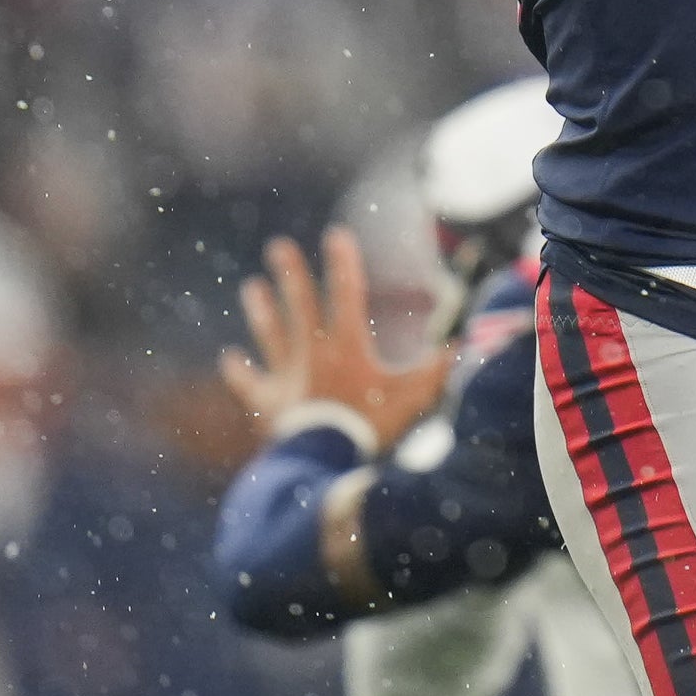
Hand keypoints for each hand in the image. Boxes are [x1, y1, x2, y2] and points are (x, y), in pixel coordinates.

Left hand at [217, 227, 456, 449]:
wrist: (321, 461)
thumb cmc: (368, 426)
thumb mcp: (410, 398)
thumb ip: (436, 370)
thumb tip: (464, 346)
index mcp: (346, 345)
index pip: (345, 294)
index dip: (343, 262)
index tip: (336, 234)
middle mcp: (311, 353)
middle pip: (298, 305)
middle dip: (290, 273)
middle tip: (278, 246)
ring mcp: (285, 376)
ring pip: (270, 334)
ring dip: (261, 310)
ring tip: (250, 286)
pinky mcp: (267, 402)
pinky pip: (250, 382)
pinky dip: (240, 370)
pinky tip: (231, 358)